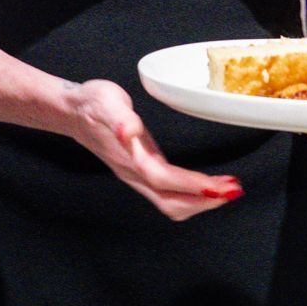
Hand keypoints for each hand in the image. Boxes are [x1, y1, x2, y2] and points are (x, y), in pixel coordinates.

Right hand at [64, 80, 240, 219]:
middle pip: (172, 202)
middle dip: (204, 202)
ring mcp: (137, 176)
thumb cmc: (92, 105)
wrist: (72, 111)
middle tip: (234, 191)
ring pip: (171, 203)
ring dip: (201, 202)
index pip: (166, 180)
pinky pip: (169, 194)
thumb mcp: (107, 102)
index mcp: (131, 159)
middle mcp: (135, 174)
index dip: (194, 187)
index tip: (220, 188)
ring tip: (227, 190)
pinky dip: (193, 195)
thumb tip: (128, 130)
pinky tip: (208, 186)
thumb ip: (120, 117)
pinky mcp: (141, 173)